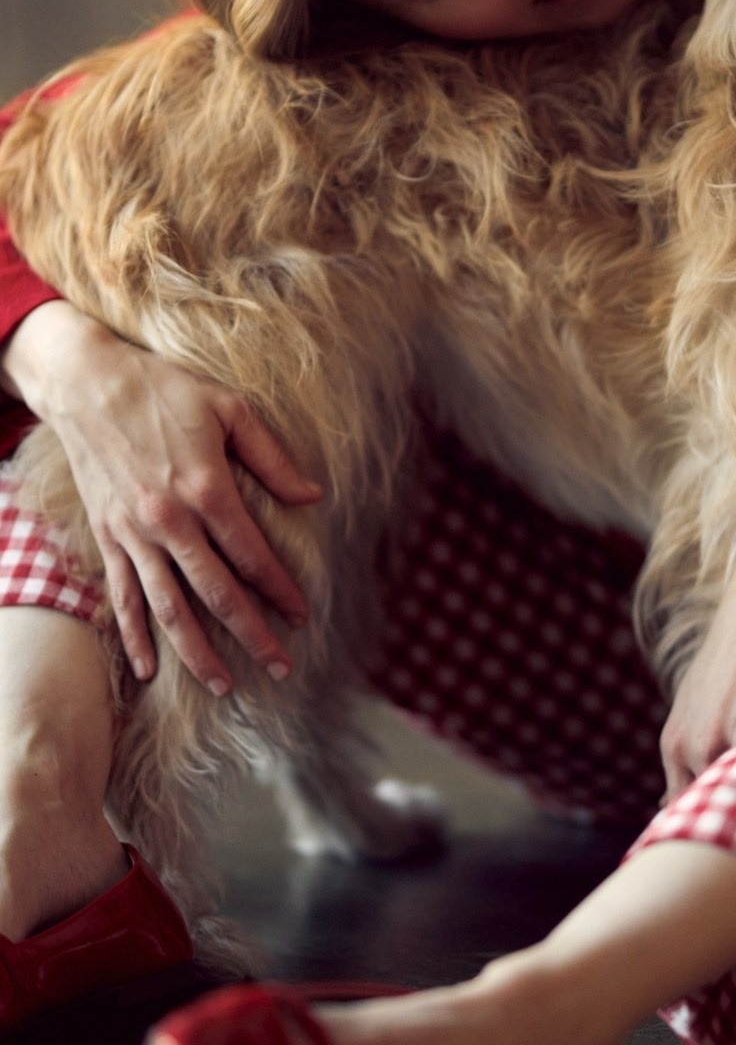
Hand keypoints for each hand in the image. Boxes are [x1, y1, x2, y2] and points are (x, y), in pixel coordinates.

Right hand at [1, 302, 322, 692]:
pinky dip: (134, 635)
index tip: (302, 616)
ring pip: (167, 608)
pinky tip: (149, 668)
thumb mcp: (231, 410)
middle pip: (216, 593)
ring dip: (197, 652)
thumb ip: (273, 459)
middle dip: (252, 634)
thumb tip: (313, 496)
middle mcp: (167, 521)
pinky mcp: (106, 537)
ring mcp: (132, 534)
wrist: (87, 383)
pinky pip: (122, 597)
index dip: (280, 590)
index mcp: (206, 489)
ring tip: (225, 686)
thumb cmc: (166, 391)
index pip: (251, 556)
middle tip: (281, 668)